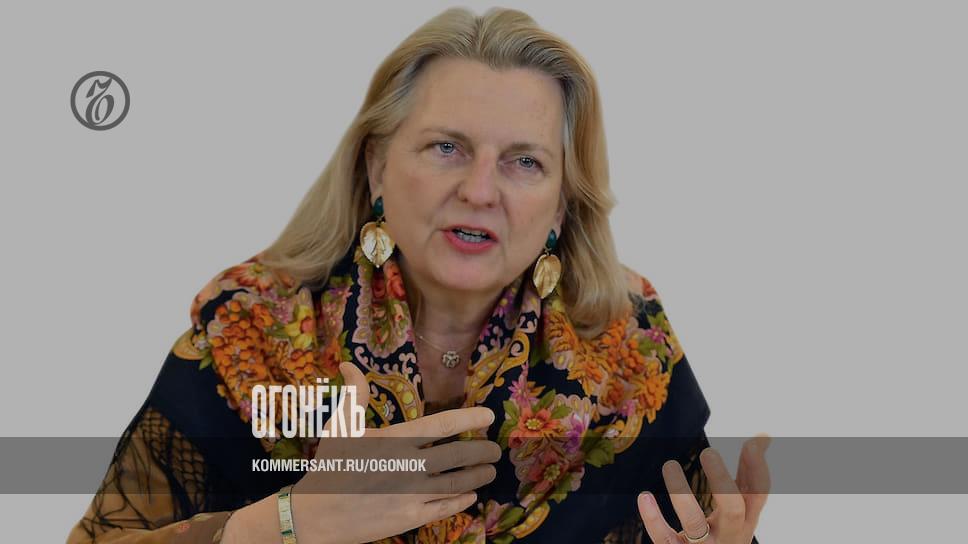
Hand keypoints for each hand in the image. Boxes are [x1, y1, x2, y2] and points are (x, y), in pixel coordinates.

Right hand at [290, 362, 500, 543]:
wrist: (316, 515)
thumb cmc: (330, 466)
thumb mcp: (341, 427)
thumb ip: (354, 395)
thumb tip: (349, 364)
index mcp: (394, 440)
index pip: (442, 425)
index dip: (469, 418)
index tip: (489, 416)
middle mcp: (408, 465)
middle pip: (458, 455)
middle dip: (483, 451)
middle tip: (495, 449)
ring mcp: (411, 493)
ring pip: (457, 482)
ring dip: (478, 475)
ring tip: (489, 470)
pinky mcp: (410, 517)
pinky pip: (445, 507)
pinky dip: (462, 500)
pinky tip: (470, 495)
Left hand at [636, 435, 771, 543]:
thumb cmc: (726, 532)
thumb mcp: (740, 507)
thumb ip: (747, 473)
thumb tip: (765, 435)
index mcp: (745, 519)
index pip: (758, 494)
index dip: (758, 469)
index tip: (752, 442)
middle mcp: (729, 534)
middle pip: (732, 510)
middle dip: (723, 481)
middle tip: (708, 452)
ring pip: (695, 524)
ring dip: (681, 494)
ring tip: (669, 465)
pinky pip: (665, 539)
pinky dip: (653, 519)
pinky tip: (644, 496)